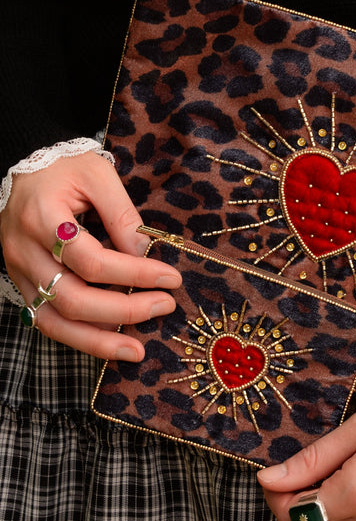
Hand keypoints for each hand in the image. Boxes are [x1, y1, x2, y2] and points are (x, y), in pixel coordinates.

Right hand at [0, 151, 180, 359]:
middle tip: (165, 306)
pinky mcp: (22, 286)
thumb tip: (145, 254)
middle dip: (124, 309)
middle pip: (72, 297)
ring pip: (55, 321)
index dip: (134, 273)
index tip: (171, 277)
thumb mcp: (97, 175)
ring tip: (137, 351)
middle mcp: (24, 251)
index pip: (91, 259)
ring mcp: (19, 273)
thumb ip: (122, 214)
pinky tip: (111, 344)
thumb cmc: (63, 169)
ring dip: (99, 341)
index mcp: (42, 218)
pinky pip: (48, 322)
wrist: (22, 172)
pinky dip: (80, 338)